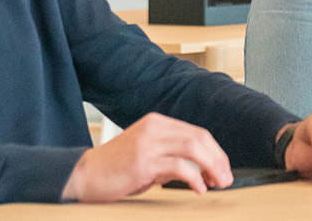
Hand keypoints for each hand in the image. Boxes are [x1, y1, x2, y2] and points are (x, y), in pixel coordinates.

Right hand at [62, 113, 232, 200]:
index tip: (223, 168)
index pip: (197, 132)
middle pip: (199, 138)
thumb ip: (171, 157)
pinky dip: (194, 177)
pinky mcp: (143, 161)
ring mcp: (148, 143)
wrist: (84, 174)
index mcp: (157, 123)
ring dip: (211, 166)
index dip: (215, 152)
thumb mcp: (147, 155)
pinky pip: (178, 166)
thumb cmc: (115, 169)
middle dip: (218, 159)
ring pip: (193, 148)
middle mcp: (154, 128)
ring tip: (217, 182)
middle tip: (226, 178)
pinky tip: (198, 188)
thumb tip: (199, 170)